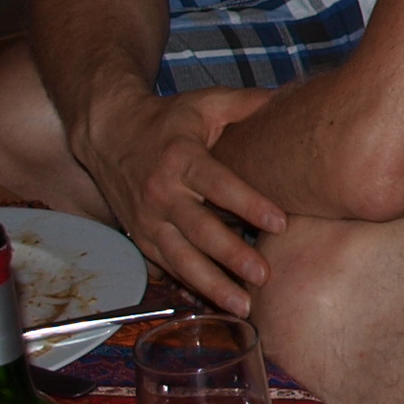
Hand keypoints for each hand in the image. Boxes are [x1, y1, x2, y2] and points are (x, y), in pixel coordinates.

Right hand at [72, 87, 291, 310]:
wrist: (109, 132)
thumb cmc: (166, 118)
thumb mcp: (205, 103)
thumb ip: (247, 104)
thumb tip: (293, 98)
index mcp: (182, 158)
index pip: (219, 184)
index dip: (249, 204)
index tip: (280, 222)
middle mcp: (162, 192)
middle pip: (200, 230)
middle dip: (232, 256)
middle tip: (263, 275)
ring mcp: (147, 219)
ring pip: (181, 258)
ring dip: (212, 284)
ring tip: (243, 305)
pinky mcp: (140, 236)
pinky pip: (167, 266)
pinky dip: (190, 285)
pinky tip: (214, 303)